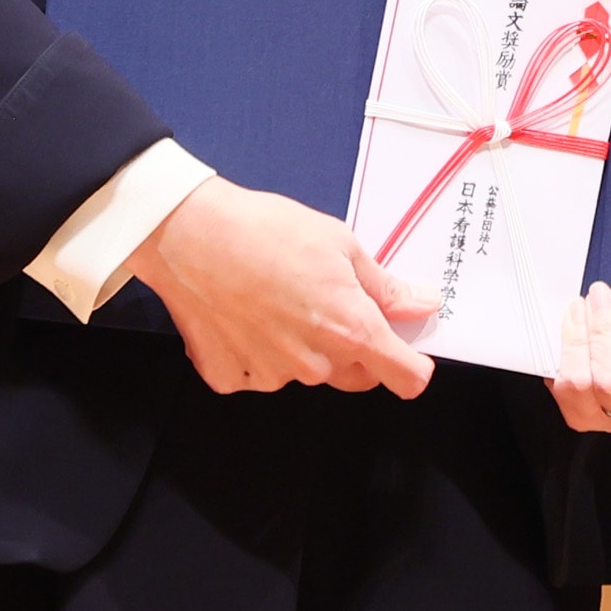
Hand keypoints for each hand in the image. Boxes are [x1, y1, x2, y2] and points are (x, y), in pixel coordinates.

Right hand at [129, 177, 437, 397]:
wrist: (188, 234)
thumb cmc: (264, 231)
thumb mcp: (341, 244)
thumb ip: (385, 288)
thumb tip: (421, 305)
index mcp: (350, 330)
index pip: (406, 379)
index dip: (413, 366)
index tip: (408, 353)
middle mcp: (314, 363)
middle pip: (358, 377)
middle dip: (358, 350)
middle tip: (333, 304)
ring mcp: (270, 376)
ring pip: (308, 373)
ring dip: (305, 348)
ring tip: (279, 299)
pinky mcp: (231, 378)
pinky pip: (259, 374)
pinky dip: (258, 352)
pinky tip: (246, 314)